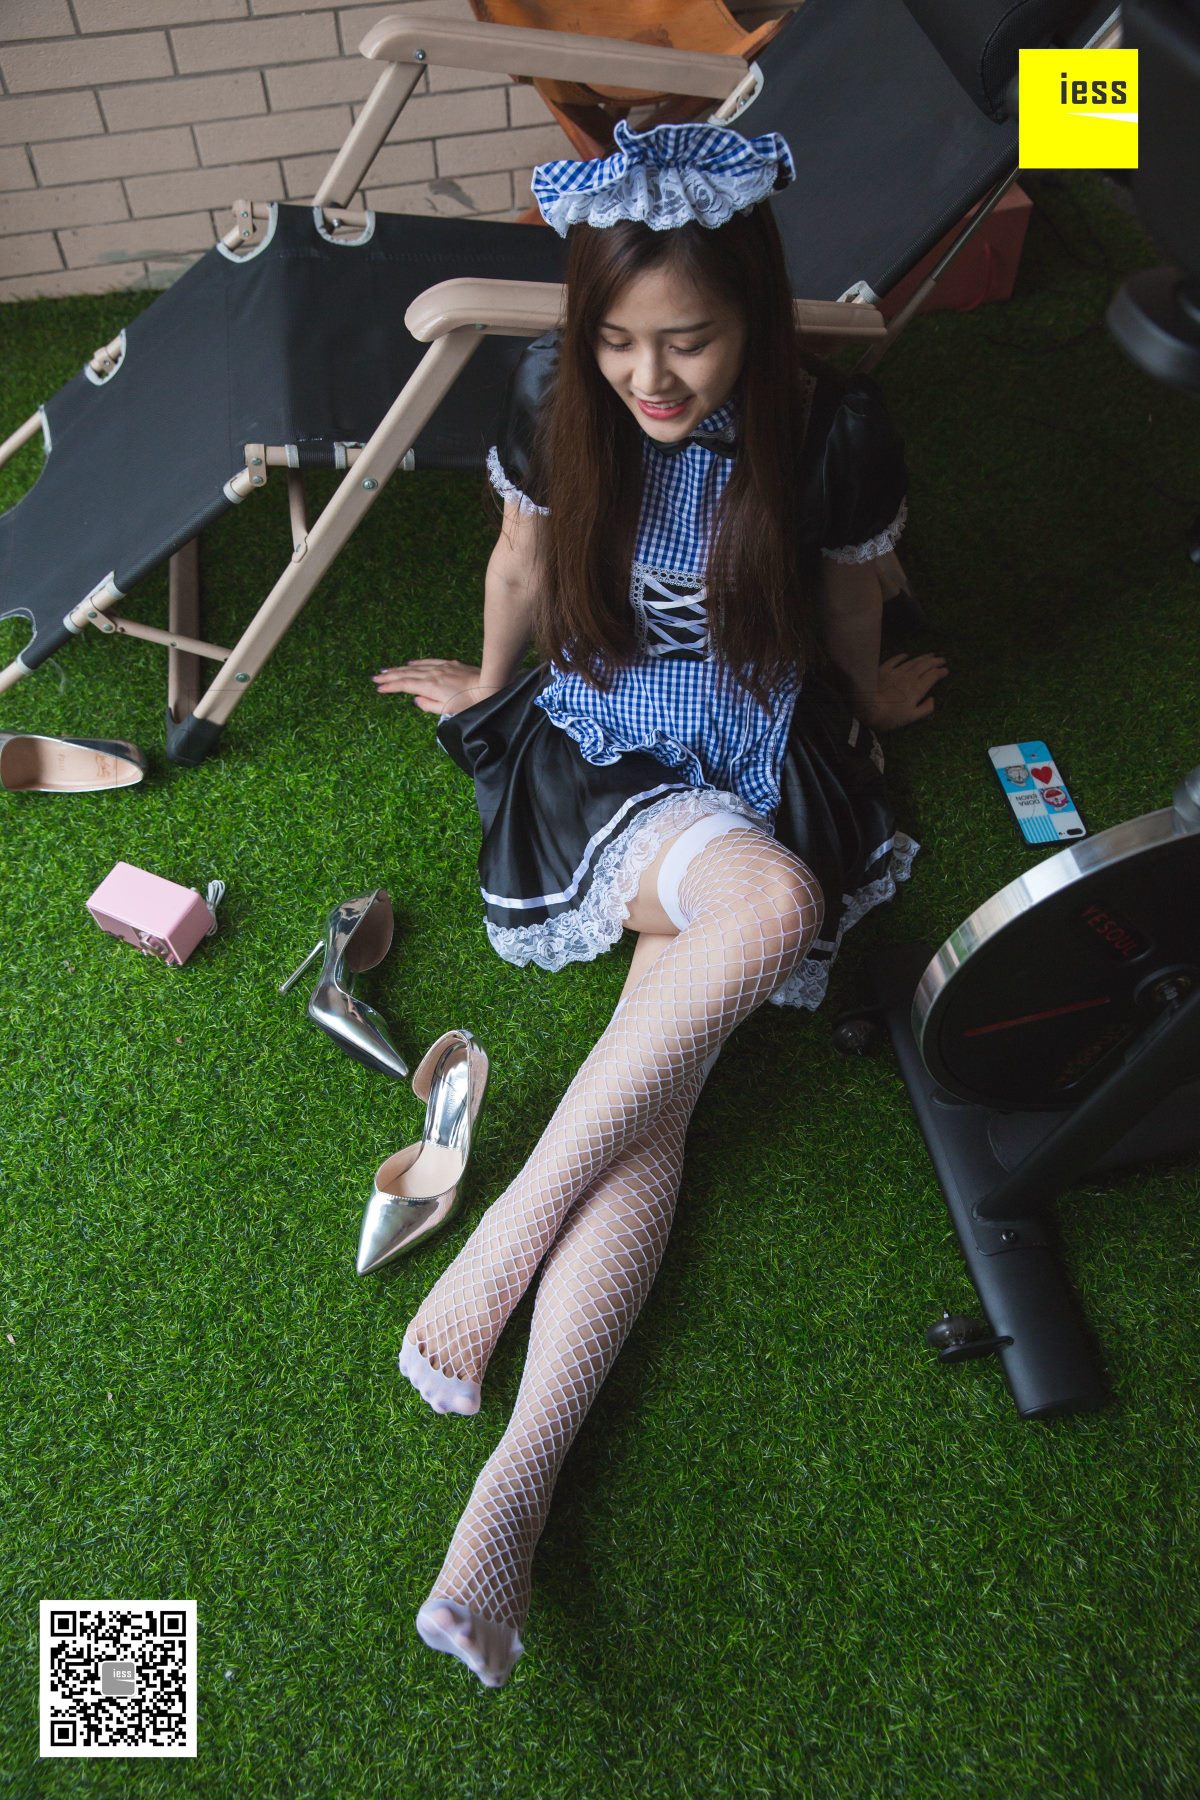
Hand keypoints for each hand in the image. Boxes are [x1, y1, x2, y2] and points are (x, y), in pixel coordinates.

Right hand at [372, 659, 498, 716]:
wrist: (489, 686)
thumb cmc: (470, 703)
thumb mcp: (448, 711)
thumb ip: (428, 705)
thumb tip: (415, 700)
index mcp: (430, 687)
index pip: (405, 685)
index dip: (391, 686)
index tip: (379, 688)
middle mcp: (432, 674)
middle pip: (406, 674)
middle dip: (389, 676)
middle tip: (375, 678)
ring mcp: (440, 667)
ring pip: (415, 667)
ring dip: (399, 668)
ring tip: (386, 670)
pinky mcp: (449, 664)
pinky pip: (428, 661)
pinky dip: (416, 662)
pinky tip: (410, 662)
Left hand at [863, 652, 948, 730]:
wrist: (867, 708)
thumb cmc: (890, 717)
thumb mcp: (911, 718)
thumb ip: (925, 709)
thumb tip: (932, 699)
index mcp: (917, 689)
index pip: (933, 676)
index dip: (941, 672)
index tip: (946, 670)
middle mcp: (909, 677)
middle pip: (925, 665)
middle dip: (935, 661)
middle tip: (942, 659)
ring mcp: (896, 672)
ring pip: (912, 661)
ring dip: (922, 657)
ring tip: (930, 655)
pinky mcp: (883, 670)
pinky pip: (895, 660)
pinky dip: (902, 657)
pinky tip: (906, 655)